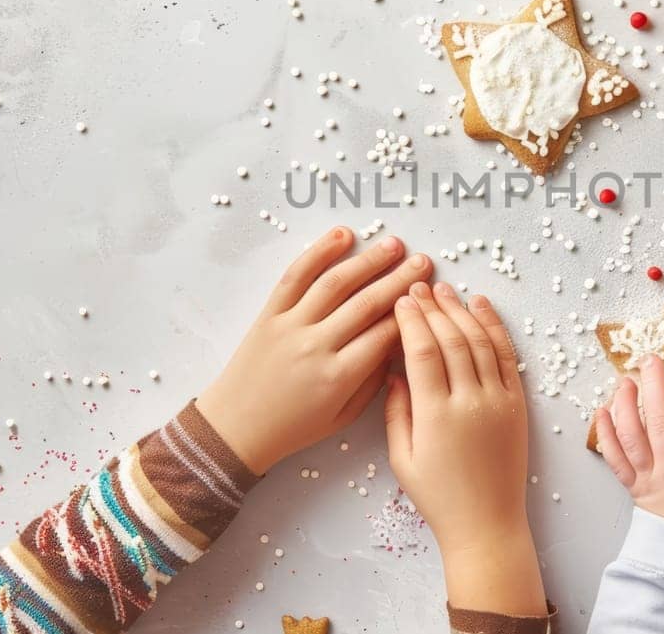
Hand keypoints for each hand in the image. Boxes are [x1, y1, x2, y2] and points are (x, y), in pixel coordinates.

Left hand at [195, 227, 432, 473]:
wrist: (236, 427)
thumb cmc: (294, 427)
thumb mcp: (344, 417)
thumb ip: (374, 381)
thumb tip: (398, 344)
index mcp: (338, 377)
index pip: (384, 335)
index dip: (409, 314)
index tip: (427, 297)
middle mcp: (315, 347)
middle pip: (366, 304)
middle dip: (400, 280)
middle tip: (424, 262)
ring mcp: (290, 326)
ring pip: (335, 284)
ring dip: (368, 260)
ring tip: (394, 245)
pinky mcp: (269, 314)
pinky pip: (295, 276)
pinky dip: (319, 252)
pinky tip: (343, 236)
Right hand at [384, 283, 544, 615]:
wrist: (487, 525)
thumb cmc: (438, 498)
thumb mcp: (402, 458)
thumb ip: (396, 411)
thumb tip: (394, 371)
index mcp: (436, 415)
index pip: (421, 351)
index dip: (411, 321)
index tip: (401, 301)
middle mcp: (470, 402)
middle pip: (451, 339)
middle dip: (433, 308)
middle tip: (419, 286)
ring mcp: (498, 401)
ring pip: (480, 342)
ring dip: (462, 311)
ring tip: (445, 290)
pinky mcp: (518, 405)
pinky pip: (507, 357)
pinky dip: (495, 328)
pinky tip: (481, 308)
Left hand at [594, 355, 663, 541]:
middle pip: (661, 424)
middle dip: (655, 388)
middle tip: (652, 359)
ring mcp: (648, 476)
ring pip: (632, 436)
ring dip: (626, 406)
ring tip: (625, 379)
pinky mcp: (630, 483)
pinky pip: (613, 457)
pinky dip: (605, 434)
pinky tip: (601, 411)